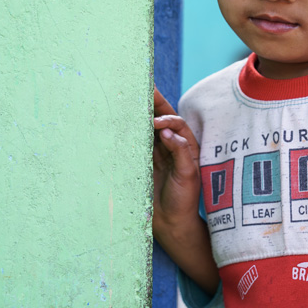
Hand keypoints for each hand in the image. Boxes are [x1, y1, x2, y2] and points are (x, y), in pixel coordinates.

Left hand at [151, 87, 219, 294]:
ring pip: (180, 130)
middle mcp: (176, 147)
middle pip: (169, 118)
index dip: (150, 102)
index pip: (157, 118)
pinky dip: (176, 142)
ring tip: (154, 121)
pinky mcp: (190, 170)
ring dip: (168, 122)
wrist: (168, 221)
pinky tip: (166, 135)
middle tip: (147, 89)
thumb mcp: (140, 168)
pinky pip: (186, 151)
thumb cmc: (153, 196)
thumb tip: (117, 127)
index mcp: (163, 145)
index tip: (139, 86)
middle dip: (159, 103)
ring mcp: (185, 157)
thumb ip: (137, 149)